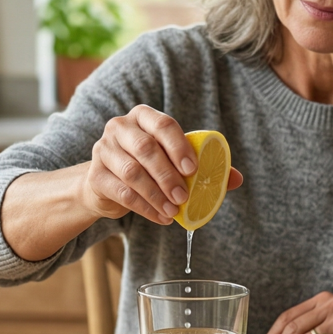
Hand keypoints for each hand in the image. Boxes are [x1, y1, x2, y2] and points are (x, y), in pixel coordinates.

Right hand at [80, 105, 242, 224]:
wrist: (107, 184)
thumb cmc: (148, 167)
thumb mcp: (173, 161)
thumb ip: (204, 166)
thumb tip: (237, 178)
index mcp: (143, 116)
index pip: (163, 124)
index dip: (179, 146)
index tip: (193, 169)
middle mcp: (120, 127)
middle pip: (145, 148)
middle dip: (168, 175)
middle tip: (183, 197)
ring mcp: (103, 149)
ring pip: (132, 172)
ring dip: (156, 194)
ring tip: (173, 210)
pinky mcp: (95, 175)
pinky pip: (121, 192)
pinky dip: (144, 208)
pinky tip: (160, 217)